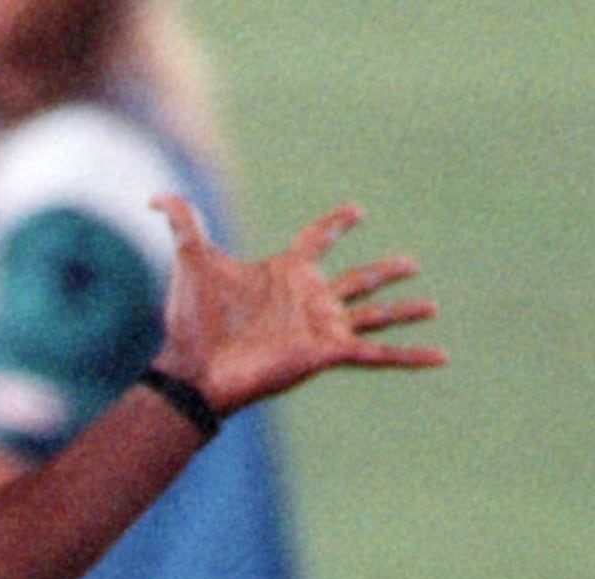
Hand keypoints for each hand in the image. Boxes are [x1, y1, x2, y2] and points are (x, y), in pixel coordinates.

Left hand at [149, 199, 442, 415]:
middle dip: (385, 271)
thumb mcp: (191, 257)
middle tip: (412, 262)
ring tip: (433, 305)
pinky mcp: (329, 352)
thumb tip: (154, 196)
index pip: (318, 239)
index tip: (357, 210)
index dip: (336, 223)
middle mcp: (309, 299)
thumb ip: (181, 221)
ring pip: (374, 314)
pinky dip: (411, 356)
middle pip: (358, 279)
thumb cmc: (193, 318)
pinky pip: (379, 354)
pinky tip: (440, 356)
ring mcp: (322, 327)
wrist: (194, 366)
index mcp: (285, 273)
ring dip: (403, 310)